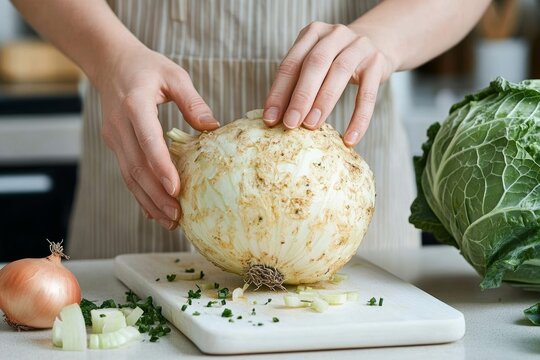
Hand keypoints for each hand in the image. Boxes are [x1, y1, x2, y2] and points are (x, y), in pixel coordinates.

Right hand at [96, 45, 218, 229]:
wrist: (111, 63)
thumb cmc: (147, 68)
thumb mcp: (174, 75)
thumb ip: (192, 101)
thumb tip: (212, 128)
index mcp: (134, 105)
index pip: (147, 140)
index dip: (160, 166)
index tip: (175, 189)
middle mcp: (120, 126)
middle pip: (136, 167)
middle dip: (156, 195)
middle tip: (177, 216)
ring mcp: (114, 138)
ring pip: (130, 176)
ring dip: (148, 201)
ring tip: (170, 221)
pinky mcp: (116, 145)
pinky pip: (128, 173)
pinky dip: (140, 194)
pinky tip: (154, 211)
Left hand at [263, 22, 394, 146]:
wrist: (378, 43)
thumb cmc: (335, 61)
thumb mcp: (316, 64)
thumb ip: (297, 83)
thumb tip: (276, 119)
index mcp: (312, 34)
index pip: (291, 64)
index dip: (278, 92)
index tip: (269, 119)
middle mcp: (334, 35)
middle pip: (314, 64)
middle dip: (300, 96)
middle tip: (290, 123)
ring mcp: (358, 46)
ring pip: (339, 73)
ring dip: (323, 102)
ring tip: (311, 126)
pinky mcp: (377, 62)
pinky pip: (367, 94)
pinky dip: (359, 118)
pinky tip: (350, 138)